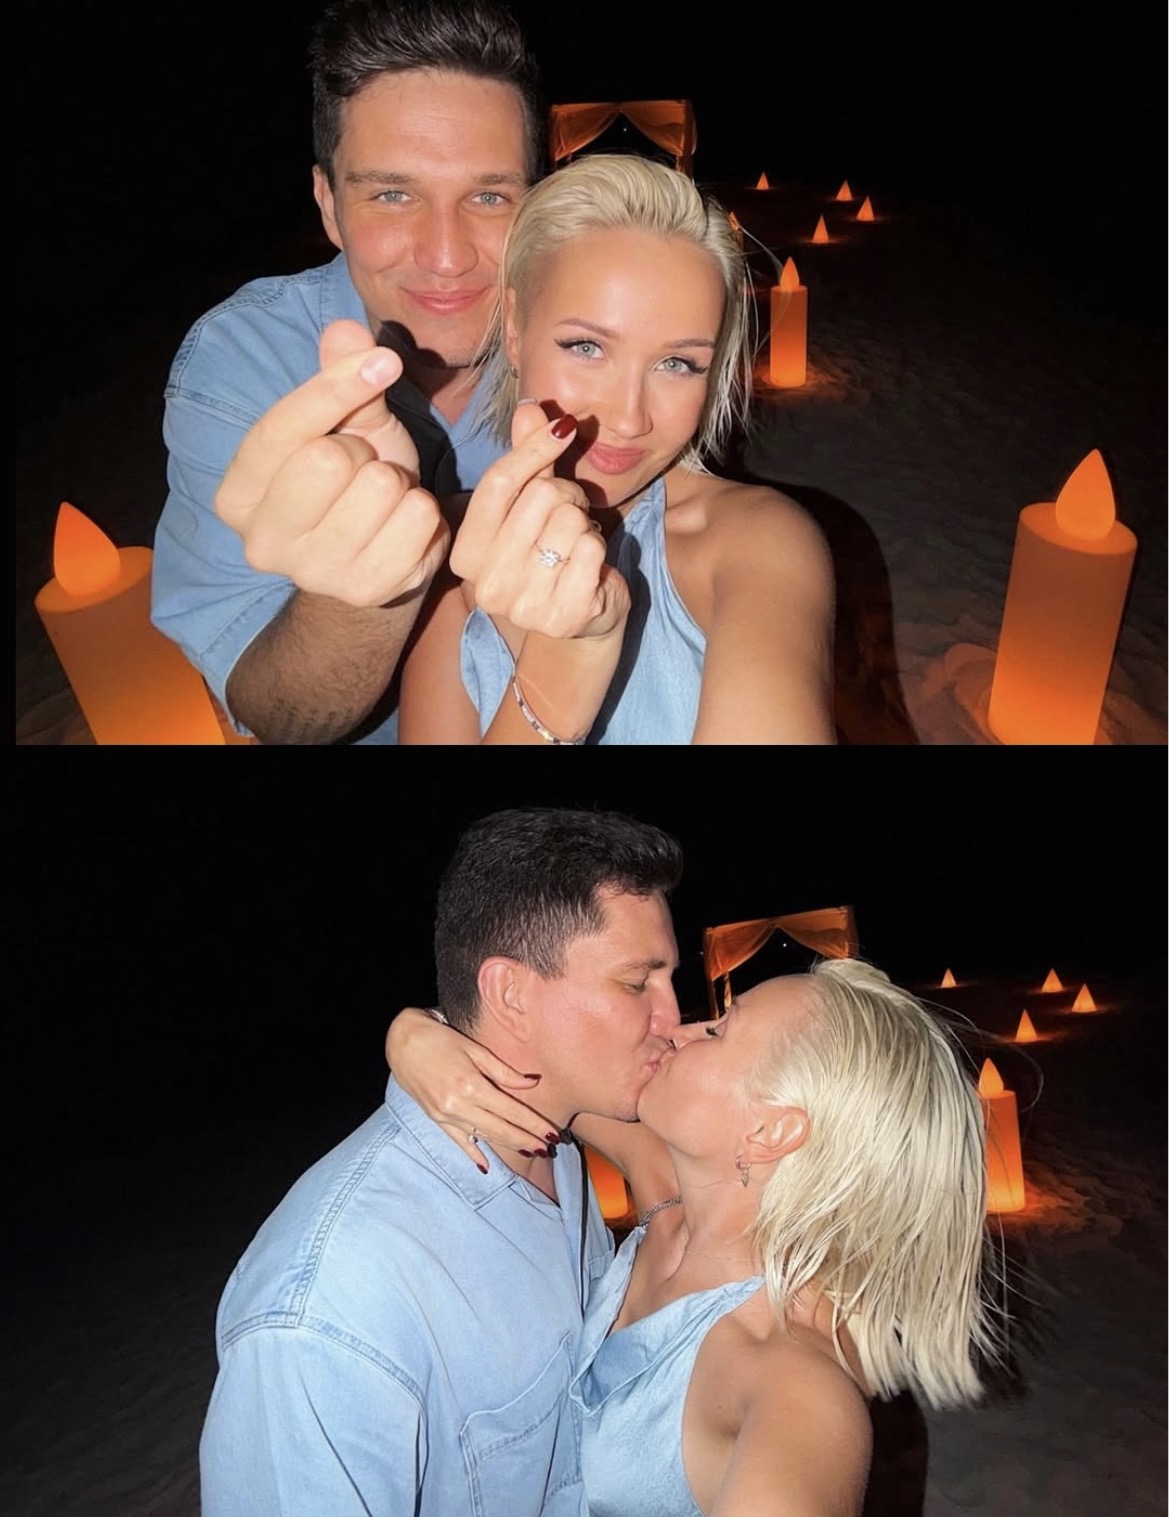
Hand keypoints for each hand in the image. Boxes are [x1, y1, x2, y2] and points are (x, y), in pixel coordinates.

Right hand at [215, 320, 448, 607]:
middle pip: (329, 459)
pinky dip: (425, 513)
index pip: (283, 427)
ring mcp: (314, 574)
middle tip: (366, 468)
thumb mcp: (342, 425)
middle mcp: (262, 543)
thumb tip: (345, 330)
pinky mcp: (366, 591)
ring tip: (386, 500)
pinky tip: (407, 526)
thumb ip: (338, 377)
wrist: (372, 562)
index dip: (337, 385)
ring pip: (381, 488)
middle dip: (363, 451)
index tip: (383, 359)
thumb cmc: (350, 484)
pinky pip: (419, 521)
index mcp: (237, 495)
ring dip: (399, 483)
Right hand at [385, 1009, 563, 1172]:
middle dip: (526, 1138)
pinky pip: (457, 1140)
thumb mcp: (475, 1049)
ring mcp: (445, 1115)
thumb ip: (503, 1071)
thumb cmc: (441, 1038)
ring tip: (530, 1149)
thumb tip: (531, 1083)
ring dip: (507, 1144)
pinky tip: (485, 1165)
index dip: (533, 1123)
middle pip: (500, 1128)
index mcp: (472, 1086)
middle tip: (548, 1147)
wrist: (403, 1041)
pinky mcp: (435, 1118)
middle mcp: (459, 1105)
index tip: (552, 1133)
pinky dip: (472, 1153)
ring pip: (483, 1136)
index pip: (511, 1111)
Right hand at [449, 402, 629, 639]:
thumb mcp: (533, 505)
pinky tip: (589, 568)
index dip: (534, 449)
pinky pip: (592, 549)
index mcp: (466, 554)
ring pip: (570, 521)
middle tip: (571, 515)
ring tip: (577, 543)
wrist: (582, 620)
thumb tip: (530, 408)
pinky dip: (599, 550)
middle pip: (540, 497)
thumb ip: (528, 460)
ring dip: (584, 524)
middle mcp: (486, 584)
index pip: (498, 483)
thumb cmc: (551, 554)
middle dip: (567, 496)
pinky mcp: (563, 617)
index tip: (563, 430)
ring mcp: (522, 606)